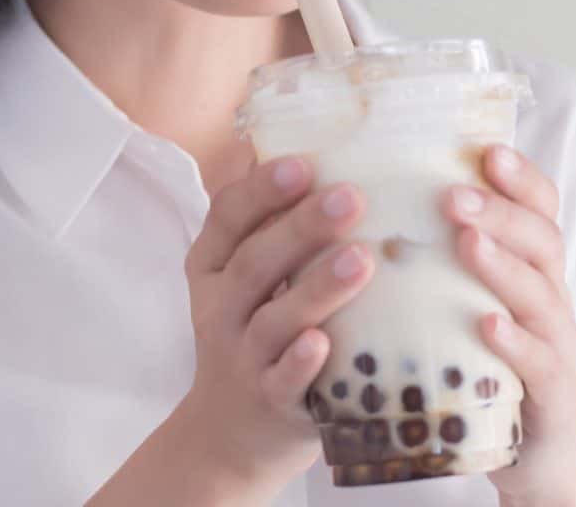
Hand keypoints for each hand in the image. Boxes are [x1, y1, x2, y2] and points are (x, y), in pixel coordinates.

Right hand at [179, 156, 374, 499]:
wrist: (228, 437)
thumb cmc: (255, 335)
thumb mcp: (244, 278)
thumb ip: (264, 221)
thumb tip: (284, 138)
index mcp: (213, 268)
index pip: (227, 219)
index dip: (262, 191)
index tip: (304, 162)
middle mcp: (220, 310)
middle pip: (255, 263)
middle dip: (301, 228)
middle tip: (352, 197)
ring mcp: (243, 358)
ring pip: (275, 320)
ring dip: (317, 289)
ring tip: (362, 259)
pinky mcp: (270, 403)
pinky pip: (284, 381)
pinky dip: (301, 362)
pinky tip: (325, 342)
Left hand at [443, 146, 575, 506]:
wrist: (530, 459)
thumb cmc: (481, 373)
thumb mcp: (462, 310)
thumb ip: (438, 268)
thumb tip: (373, 212)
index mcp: (533, 273)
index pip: (540, 211)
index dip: (520, 178)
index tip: (487, 149)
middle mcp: (553, 301)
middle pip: (544, 240)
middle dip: (502, 211)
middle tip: (454, 195)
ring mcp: (558, 348)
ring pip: (543, 295)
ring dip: (505, 265)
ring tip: (468, 241)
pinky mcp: (552, 398)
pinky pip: (540, 365)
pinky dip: (516, 342)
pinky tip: (487, 326)